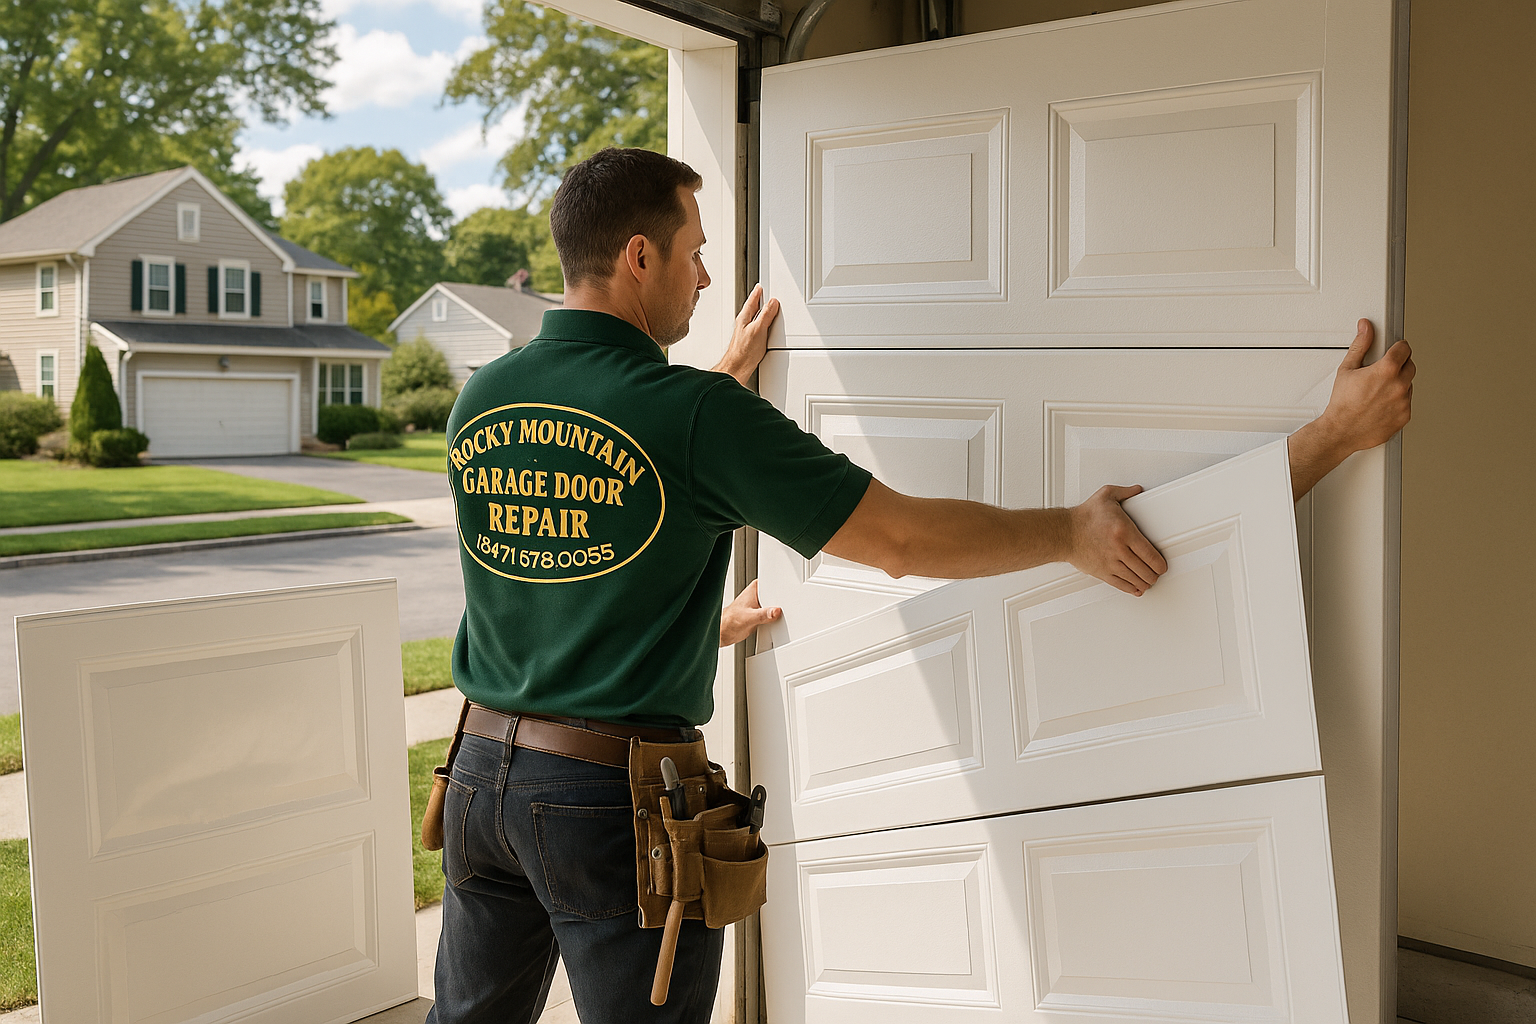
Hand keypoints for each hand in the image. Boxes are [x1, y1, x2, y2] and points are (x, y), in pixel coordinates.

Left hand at [711, 284, 779, 386]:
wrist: (737, 368)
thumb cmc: (744, 352)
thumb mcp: (758, 330)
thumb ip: (765, 315)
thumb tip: (772, 302)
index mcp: (744, 318)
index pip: (752, 300)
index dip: (757, 293)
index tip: (760, 286)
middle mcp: (744, 324)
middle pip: (752, 308)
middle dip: (758, 300)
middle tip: (762, 293)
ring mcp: (745, 332)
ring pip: (754, 317)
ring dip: (760, 312)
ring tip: (765, 307)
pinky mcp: (749, 341)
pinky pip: (756, 327)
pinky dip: (761, 323)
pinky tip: (764, 327)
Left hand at [720, 579, 780, 646]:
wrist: (724, 632)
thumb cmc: (730, 620)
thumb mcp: (749, 617)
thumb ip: (763, 614)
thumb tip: (775, 611)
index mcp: (754, 588)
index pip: (772, 584)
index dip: (781, 588)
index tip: (788, 594)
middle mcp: (757, 595)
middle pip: (775, 595)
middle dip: (780, 602)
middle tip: (785, 608)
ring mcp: (760, 605)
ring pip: (774, 606)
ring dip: (777, 611)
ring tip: (778, 616)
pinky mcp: (761, 614)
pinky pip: (772, 614)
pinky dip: (774, 618)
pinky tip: (774, 621)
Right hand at [1066, 485, 1167, 595]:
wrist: (1063, 532)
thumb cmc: (1083, 516)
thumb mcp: (1106, 496)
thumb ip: (1125, 492)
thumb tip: (1137, 490)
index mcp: (1124, 532)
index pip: (1151, 555)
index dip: (1160, 564)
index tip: (1162, 565)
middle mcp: (1119, 550)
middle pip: (1145, 570)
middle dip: (1155, 574)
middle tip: (1157, 573)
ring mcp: (1110, 563)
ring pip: (1135, 580)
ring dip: (1145, 582)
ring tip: (1149, 580)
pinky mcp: (1101, 572)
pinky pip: (1121, 585)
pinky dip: (1132, 588)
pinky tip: (1136, 588)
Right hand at [1318, 319, 1414, 452]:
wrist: (1341, 431)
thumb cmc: (1342, 403)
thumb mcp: (1347, 369)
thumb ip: (1360, 345)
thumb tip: (1366, 328)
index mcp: (1386, 370)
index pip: (1404, 349)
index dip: (1398, 348)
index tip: (1394, 350)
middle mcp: (1399, 385)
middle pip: (1410, 365)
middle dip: (1399, 365)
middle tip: (1383, 372)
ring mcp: (1404, 402)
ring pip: (1408, 385)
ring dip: (1398, 384)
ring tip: (1378, 391)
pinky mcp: (1405, 416)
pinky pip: (1406, 403)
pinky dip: (1397, 402)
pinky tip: (1381, 403)